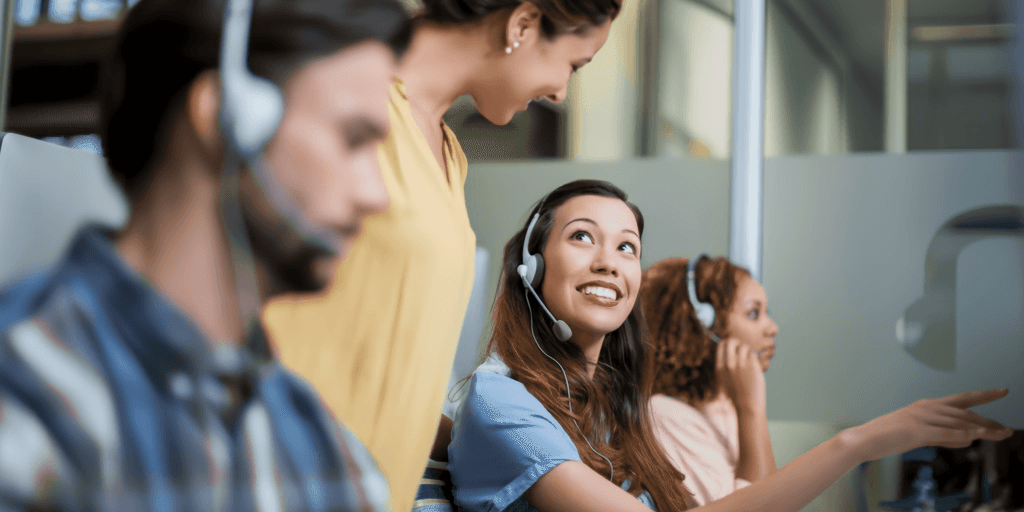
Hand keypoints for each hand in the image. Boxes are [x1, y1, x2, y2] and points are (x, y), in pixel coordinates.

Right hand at [716, 338, 766, 413]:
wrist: (747, 406)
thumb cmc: (737, 395)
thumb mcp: (724, 381)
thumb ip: (724, 367)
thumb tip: (729, 353)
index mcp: (719, 368)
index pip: (721, 346)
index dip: (727, 343)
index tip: (732, 344)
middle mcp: (729, 364)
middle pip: (732, 342)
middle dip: (737, 342)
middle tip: (742, 347)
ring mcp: (741, 364)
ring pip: (744, 347)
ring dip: (747, 351)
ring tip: (749, 360)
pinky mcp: (752, 366)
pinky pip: (753, 354)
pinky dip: (754, 358)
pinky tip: (754, 366)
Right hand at [847, 389, 1012, 462]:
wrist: (862, 439)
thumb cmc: (887, 437)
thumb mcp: (919, 435)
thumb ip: (942, 436)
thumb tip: (966, 439)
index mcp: (926, 405)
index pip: (961, 399)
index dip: (983, 395)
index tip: (1002, 391)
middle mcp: (926, 407)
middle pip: (965, 412)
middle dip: (989, 420)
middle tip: (1007, 430)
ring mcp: (921, 418)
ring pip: (960, 422)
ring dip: (983, 429)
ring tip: (1001, 435)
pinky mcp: (916, 431)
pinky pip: (946, 433)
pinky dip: (964, 436)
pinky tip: (978, 438)